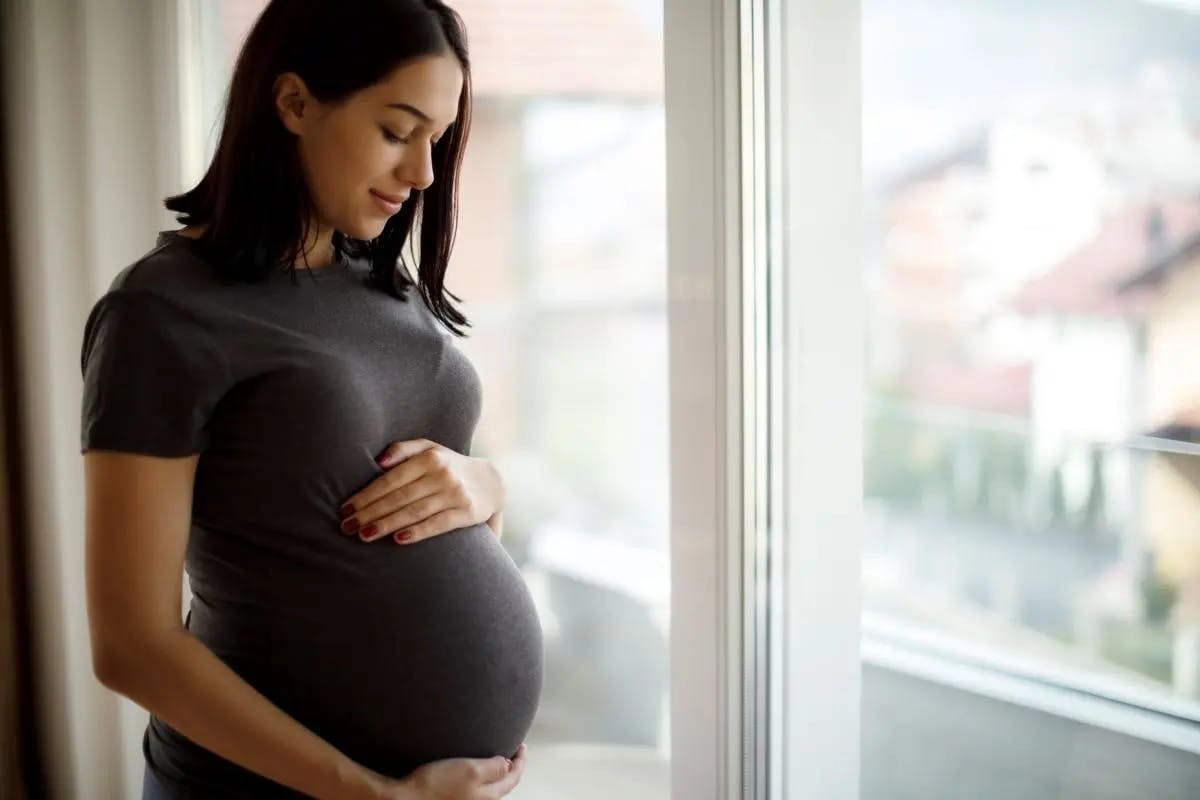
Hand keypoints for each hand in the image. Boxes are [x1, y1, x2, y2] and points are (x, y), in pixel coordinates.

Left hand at [339, 439, 504, 545]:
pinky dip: (418, 532)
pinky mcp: (467, 512)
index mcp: (430, 457)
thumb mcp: (430, 449)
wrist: (491, 482)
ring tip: (364, 536)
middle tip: (347, 527)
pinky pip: (438, 523)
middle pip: (399, 497)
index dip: (366, 495)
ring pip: (414, 511)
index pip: (391, 479)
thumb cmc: (449, 466)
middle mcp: (443, 473)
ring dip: (386, 525)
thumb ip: (403, 449)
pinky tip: (398, 539)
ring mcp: (455, 493)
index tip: (345, 510)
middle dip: (370, 513)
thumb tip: (378, 461)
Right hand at [373, 745, 527, 799]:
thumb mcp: (470, 770)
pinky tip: (473, 767)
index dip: (521, 761)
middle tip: (513, 750)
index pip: (513, 778)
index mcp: (487, 796)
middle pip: (503, 784)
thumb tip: (508, 764)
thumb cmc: (436, 784)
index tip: (522, 745)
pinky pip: (475, 787)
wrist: (406, 798)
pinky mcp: (453, 798)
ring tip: (496, 755)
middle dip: (511, 767)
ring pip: (489, 786)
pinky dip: (482, 776)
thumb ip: (493, 768)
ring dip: (496, 771)